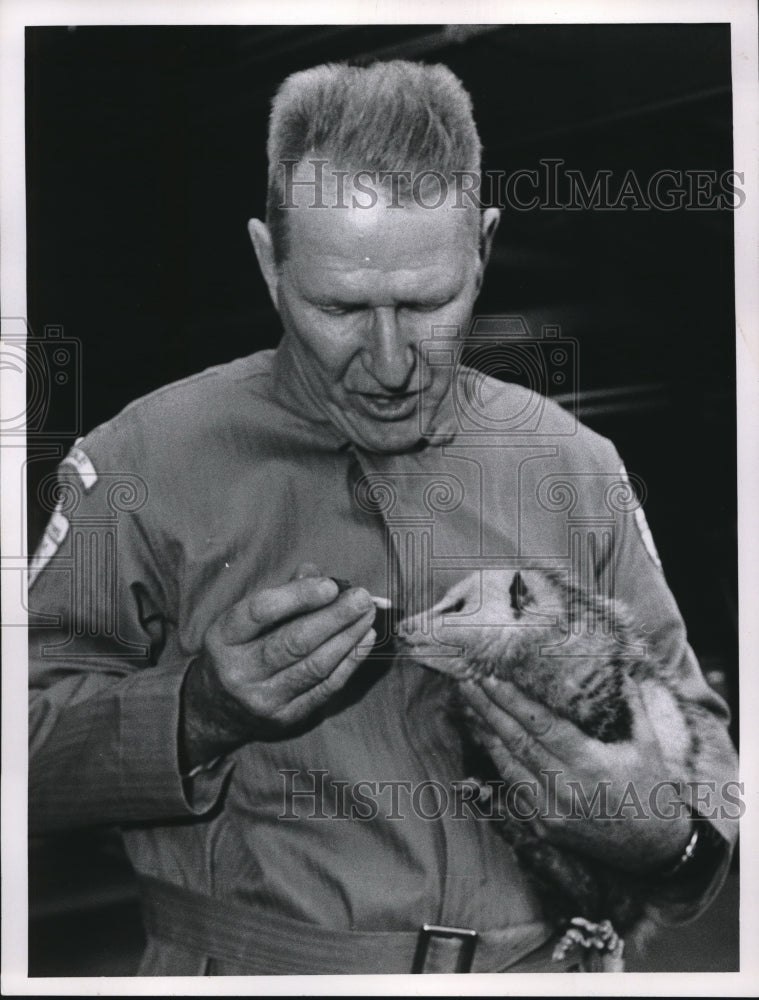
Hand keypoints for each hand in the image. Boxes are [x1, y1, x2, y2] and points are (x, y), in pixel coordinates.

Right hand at [181, 564, 375, 768]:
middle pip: (292, 642)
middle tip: (361, 598)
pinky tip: (365, 640)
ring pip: (314, 666)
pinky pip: (325, 687)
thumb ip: (279, 595)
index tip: (330, 585)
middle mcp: (239, 671)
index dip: (298, 597)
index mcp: (223, 638)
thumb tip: (315, 574)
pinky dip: (349, 662)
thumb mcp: (243, 621)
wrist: (217, 710)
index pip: (260, 612)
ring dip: (348, 637)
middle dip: (333, 617)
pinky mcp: (286, 718)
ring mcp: (263, 699)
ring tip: (368, 615)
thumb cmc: (238, 651)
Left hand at [460, 676, 692, 872]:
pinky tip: (488, 740)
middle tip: (467, 682)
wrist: (654, 850)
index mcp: (589, 765)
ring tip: (469, 706)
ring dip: (486, 733)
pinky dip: (499, 762)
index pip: (541, 726)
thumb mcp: (648, 745)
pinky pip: (514, 789)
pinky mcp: (543, 827)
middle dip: (488, 709)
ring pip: (508, 766)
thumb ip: (632, 706)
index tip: (492, 678)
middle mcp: (564, 789)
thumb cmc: (652, 791)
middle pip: (517, 742)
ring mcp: (550, 812)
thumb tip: (622, 670)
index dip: (513, 701)